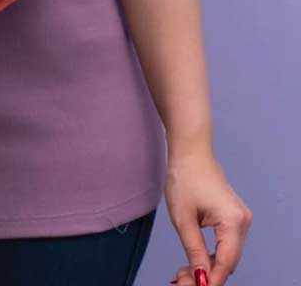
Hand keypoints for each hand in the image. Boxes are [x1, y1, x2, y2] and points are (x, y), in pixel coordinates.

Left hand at [165, 149, 252, 285]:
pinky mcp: (232, 216)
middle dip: (207, 274)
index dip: (211, 279)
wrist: (190, 151)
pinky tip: (195, 260)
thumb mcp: (183, 218)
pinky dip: (211, 253)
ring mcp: (240, 219)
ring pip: (227, 253)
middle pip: (228, 260)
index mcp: (233, 221)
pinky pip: (225, 242)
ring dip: (208, 265)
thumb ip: (194, 250)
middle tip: (181, 280)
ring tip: (183, 273)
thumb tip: (201, 278)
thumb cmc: (184, 178)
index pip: (226, 262)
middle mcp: (242, 222)